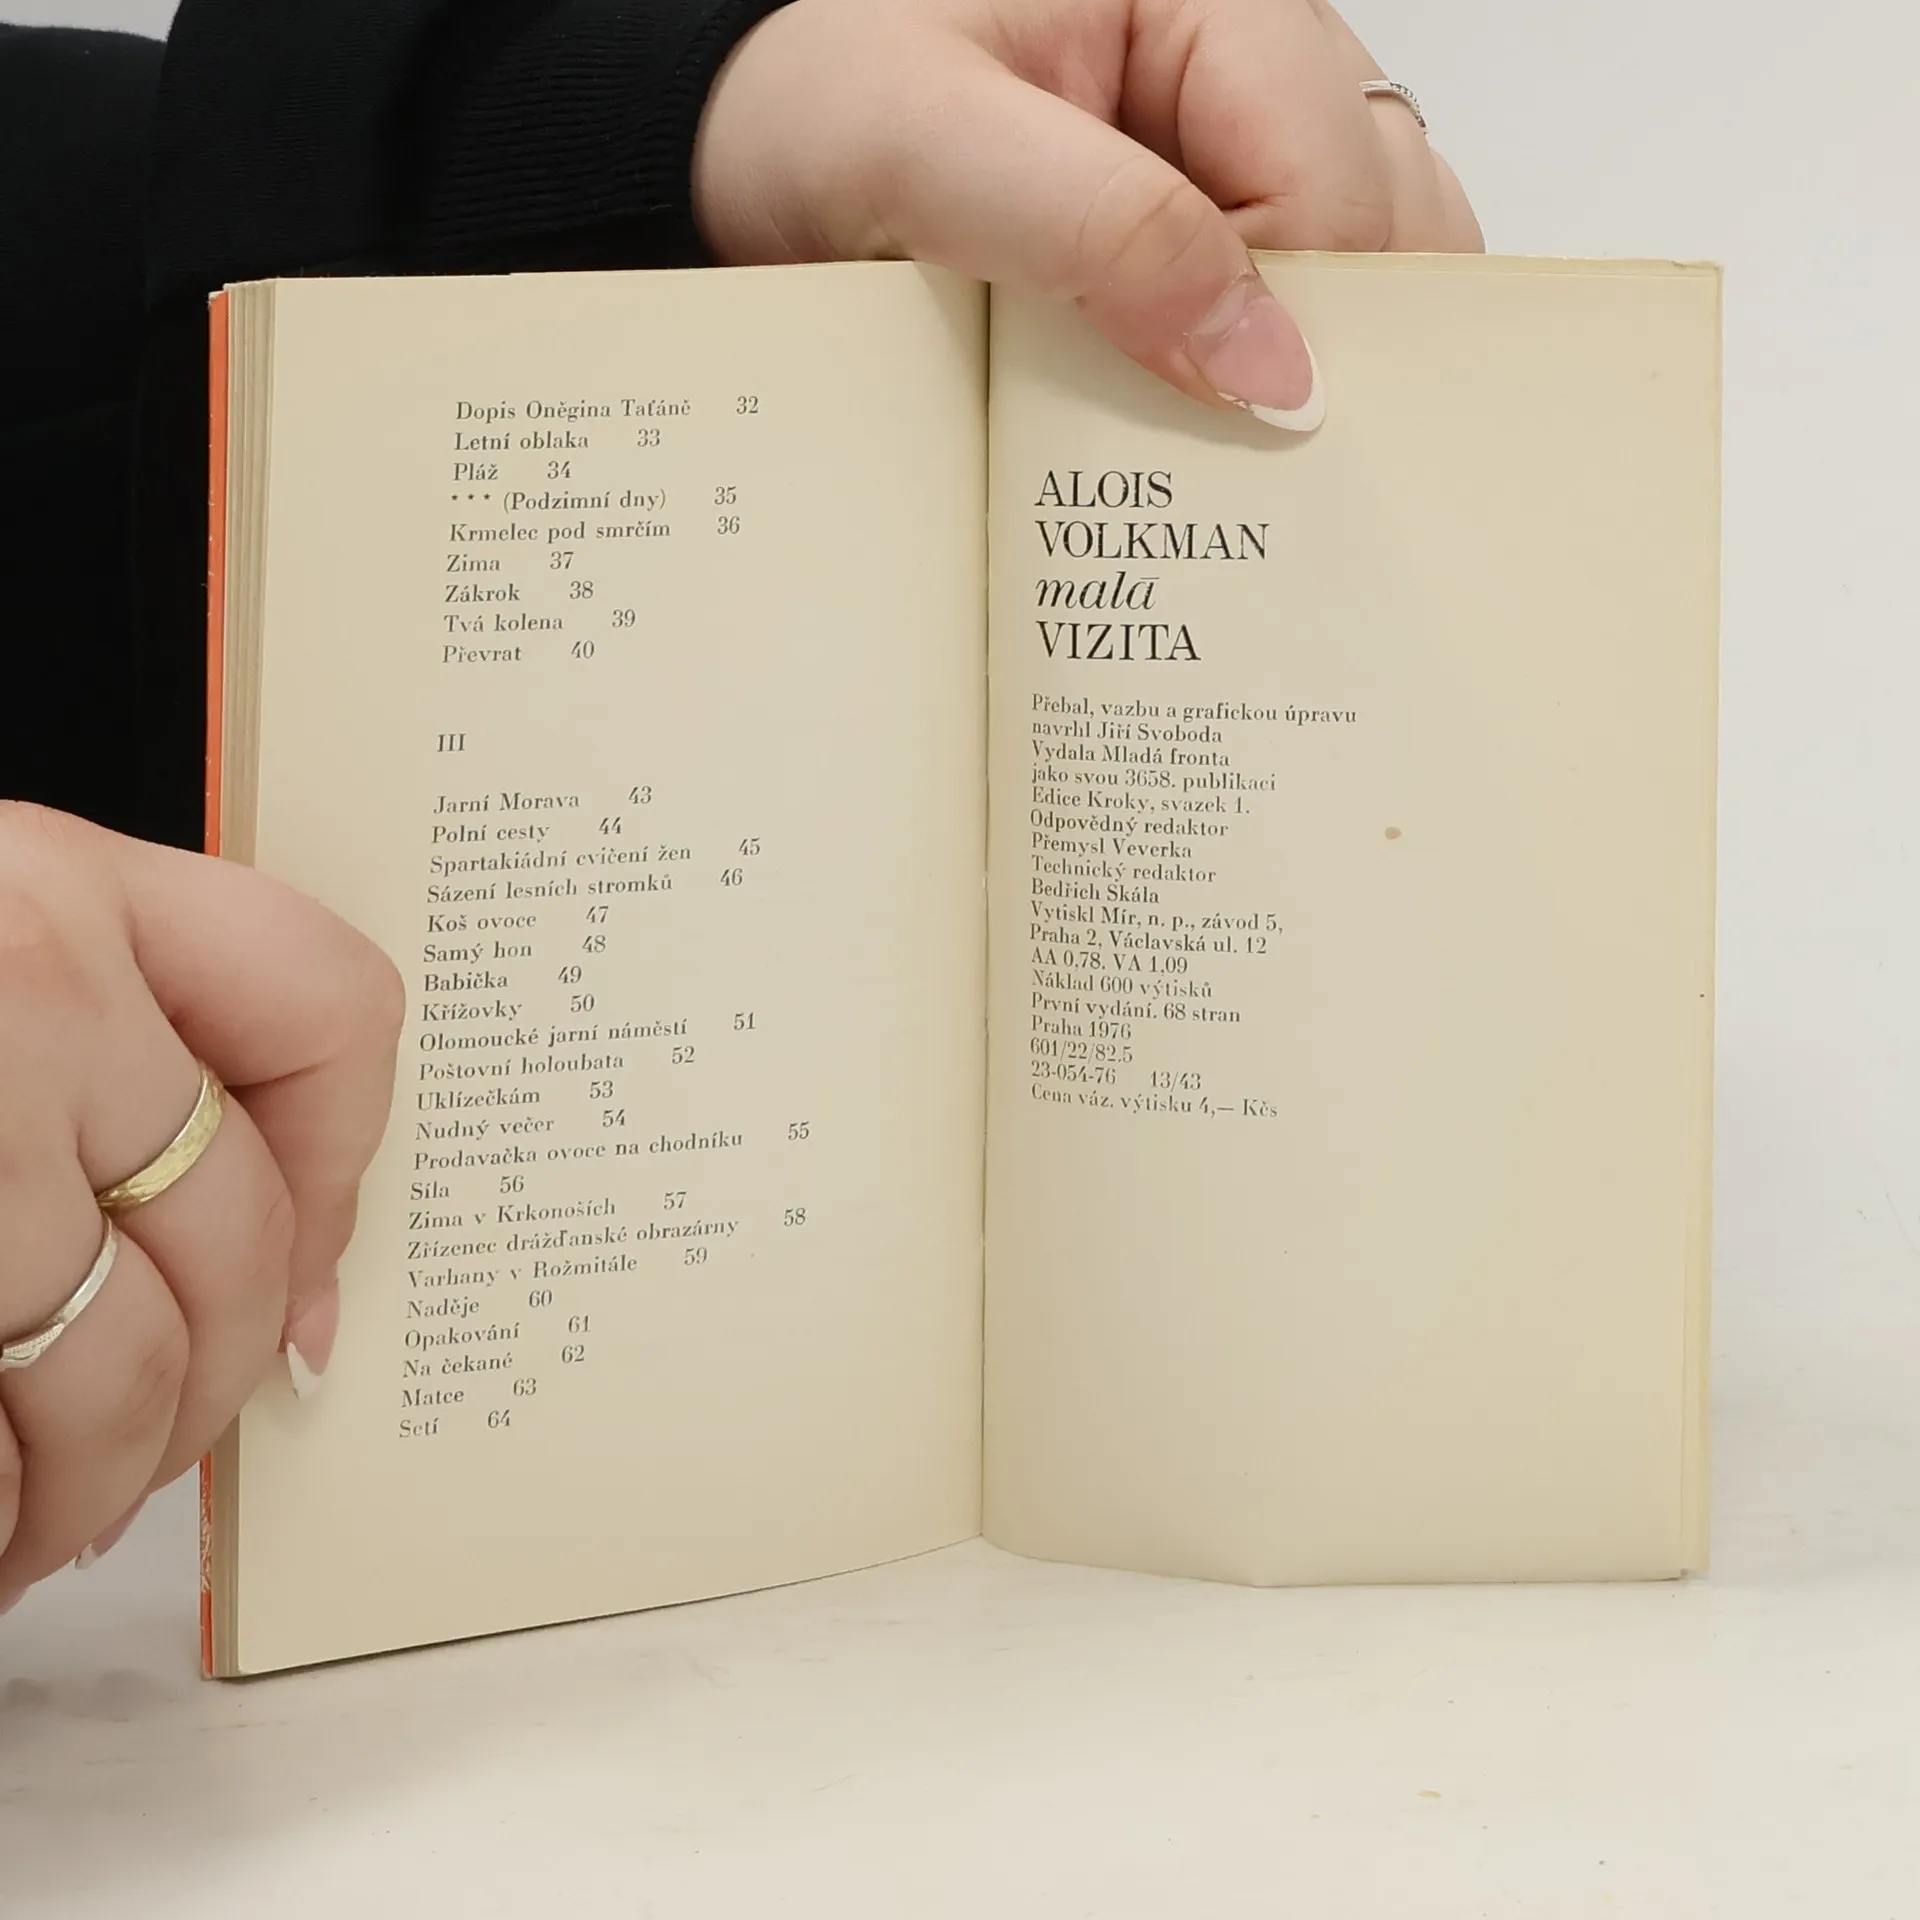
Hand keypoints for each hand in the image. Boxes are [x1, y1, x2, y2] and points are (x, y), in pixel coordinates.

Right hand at [0, 805, 401, 1603]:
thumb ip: (100, 1066)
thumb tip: (283, 1291)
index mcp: (53, 883)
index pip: (327, 1009)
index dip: (344, 1168)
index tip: (308, 1279)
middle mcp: (24, 978)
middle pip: (237, 1231)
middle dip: (216, 1384)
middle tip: (161, 1458)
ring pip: (121, 1360)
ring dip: (102, 1480)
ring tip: (47, 1529)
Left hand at [694, 0, 1482, 427]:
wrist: (724, 140)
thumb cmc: (802, 97)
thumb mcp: (933, 148)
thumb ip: (1107, 235)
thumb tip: (1275, 370)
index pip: (1337, 167)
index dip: (1311, 306)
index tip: (1252, 424)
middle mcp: (1230, 65)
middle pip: (1374, 213)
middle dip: (1336, 340)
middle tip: (1265, 455)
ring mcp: (1213, 150)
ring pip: (1345, 264)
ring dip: (1308, 366)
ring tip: (1236, 450)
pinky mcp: (1176, 227)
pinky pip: (1268, 306)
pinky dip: (1254, 378)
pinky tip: (1206, 430)